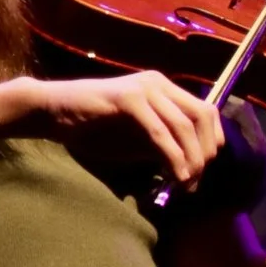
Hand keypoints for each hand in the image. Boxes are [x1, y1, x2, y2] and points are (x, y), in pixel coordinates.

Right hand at [30, 72, 222, 186]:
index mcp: (165, 89)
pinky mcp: (128, 98)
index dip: (211, 142)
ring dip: (191, 158)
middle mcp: (159, 83)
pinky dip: (172, 155)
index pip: (206, 112)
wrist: (54, 113)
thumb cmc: (93, 128)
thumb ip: (164, 149)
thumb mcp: (138, 142)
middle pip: (202, 116)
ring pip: (184, 124)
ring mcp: (145, 88)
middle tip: (196, 180)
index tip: (202, 171)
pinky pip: (159, 130)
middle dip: (205, 152)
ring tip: (187, 183)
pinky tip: (175, 175)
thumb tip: (192, 171)